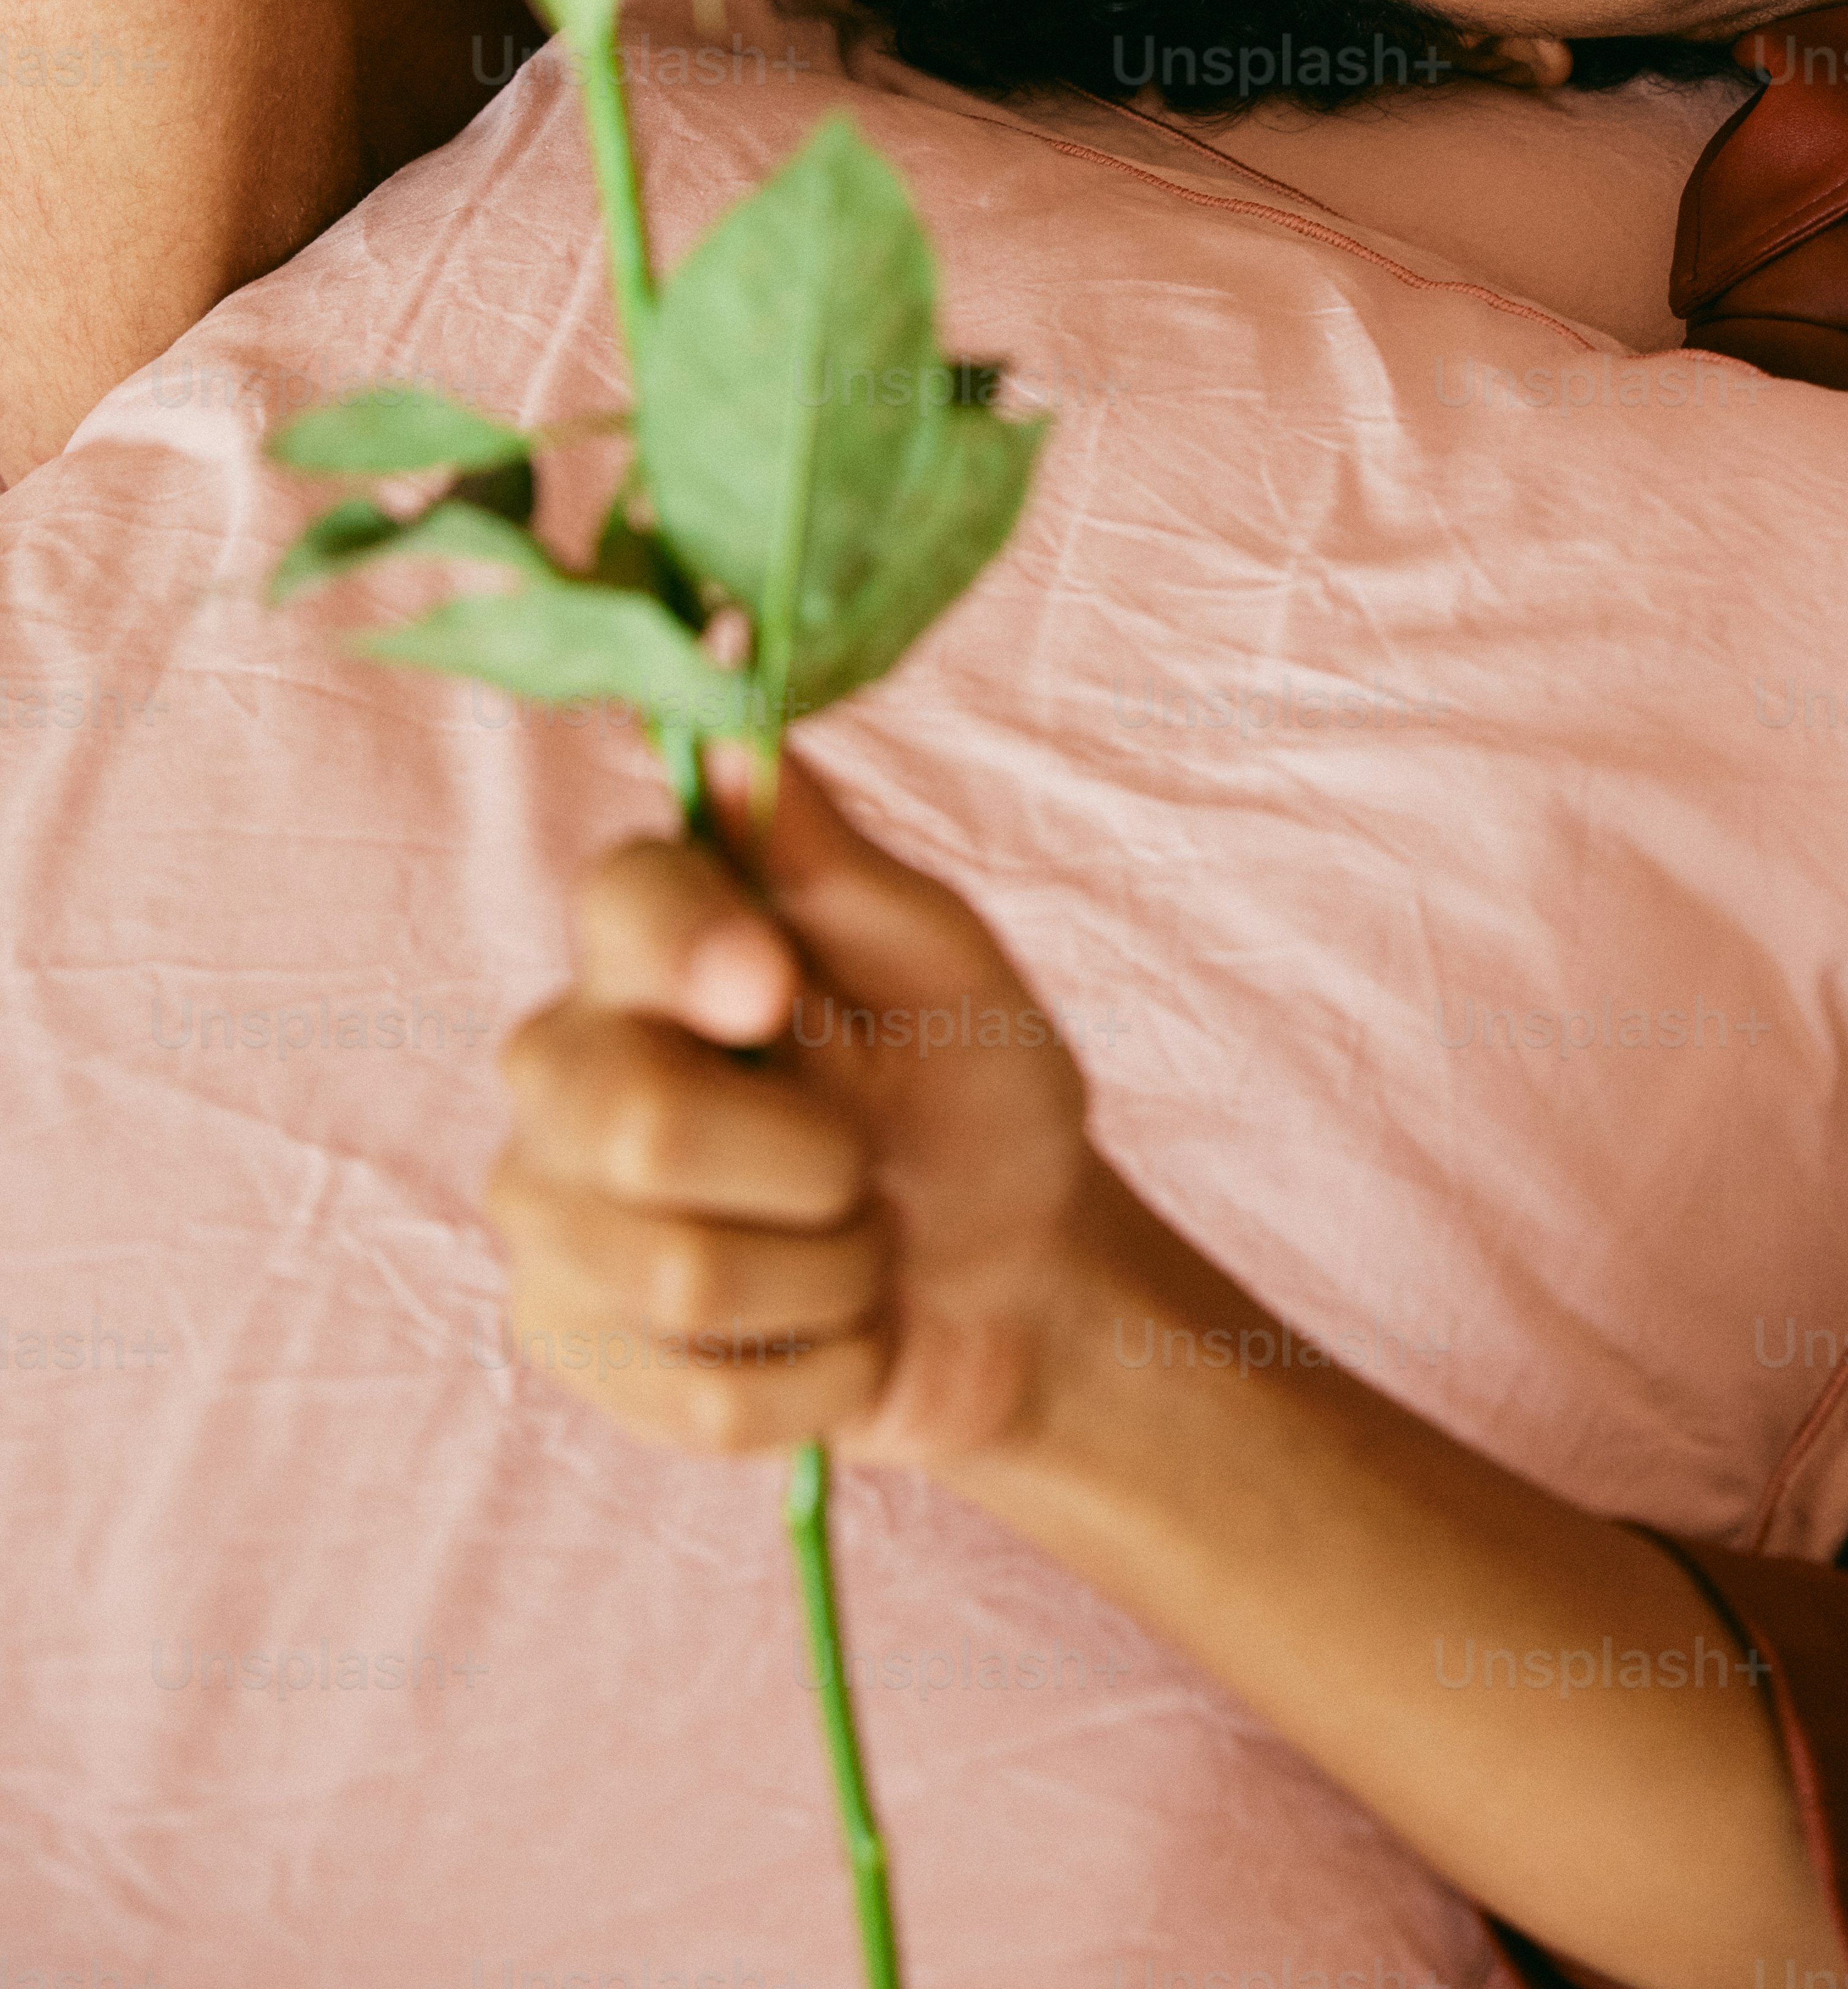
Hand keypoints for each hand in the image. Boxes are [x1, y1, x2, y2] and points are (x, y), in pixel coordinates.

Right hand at [487, 748, 1110, 1472]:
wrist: (1010, 1284)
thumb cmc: (974, 1098)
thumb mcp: (944, 972)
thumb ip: (837, 866)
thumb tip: (742, 747)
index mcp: (659, 937)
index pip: (616, 901)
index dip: (693, 947)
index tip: (776, 988)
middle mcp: (564, 1056)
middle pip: (632, 1119)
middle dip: (809, 1162)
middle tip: (861, 1160)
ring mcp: (546, 1207)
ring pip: (679, 1270)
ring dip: (831, 1273)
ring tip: (854, 1244)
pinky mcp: (565, 1340)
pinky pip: (699, 1391)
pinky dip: (816, 1372)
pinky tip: (826, 1329)